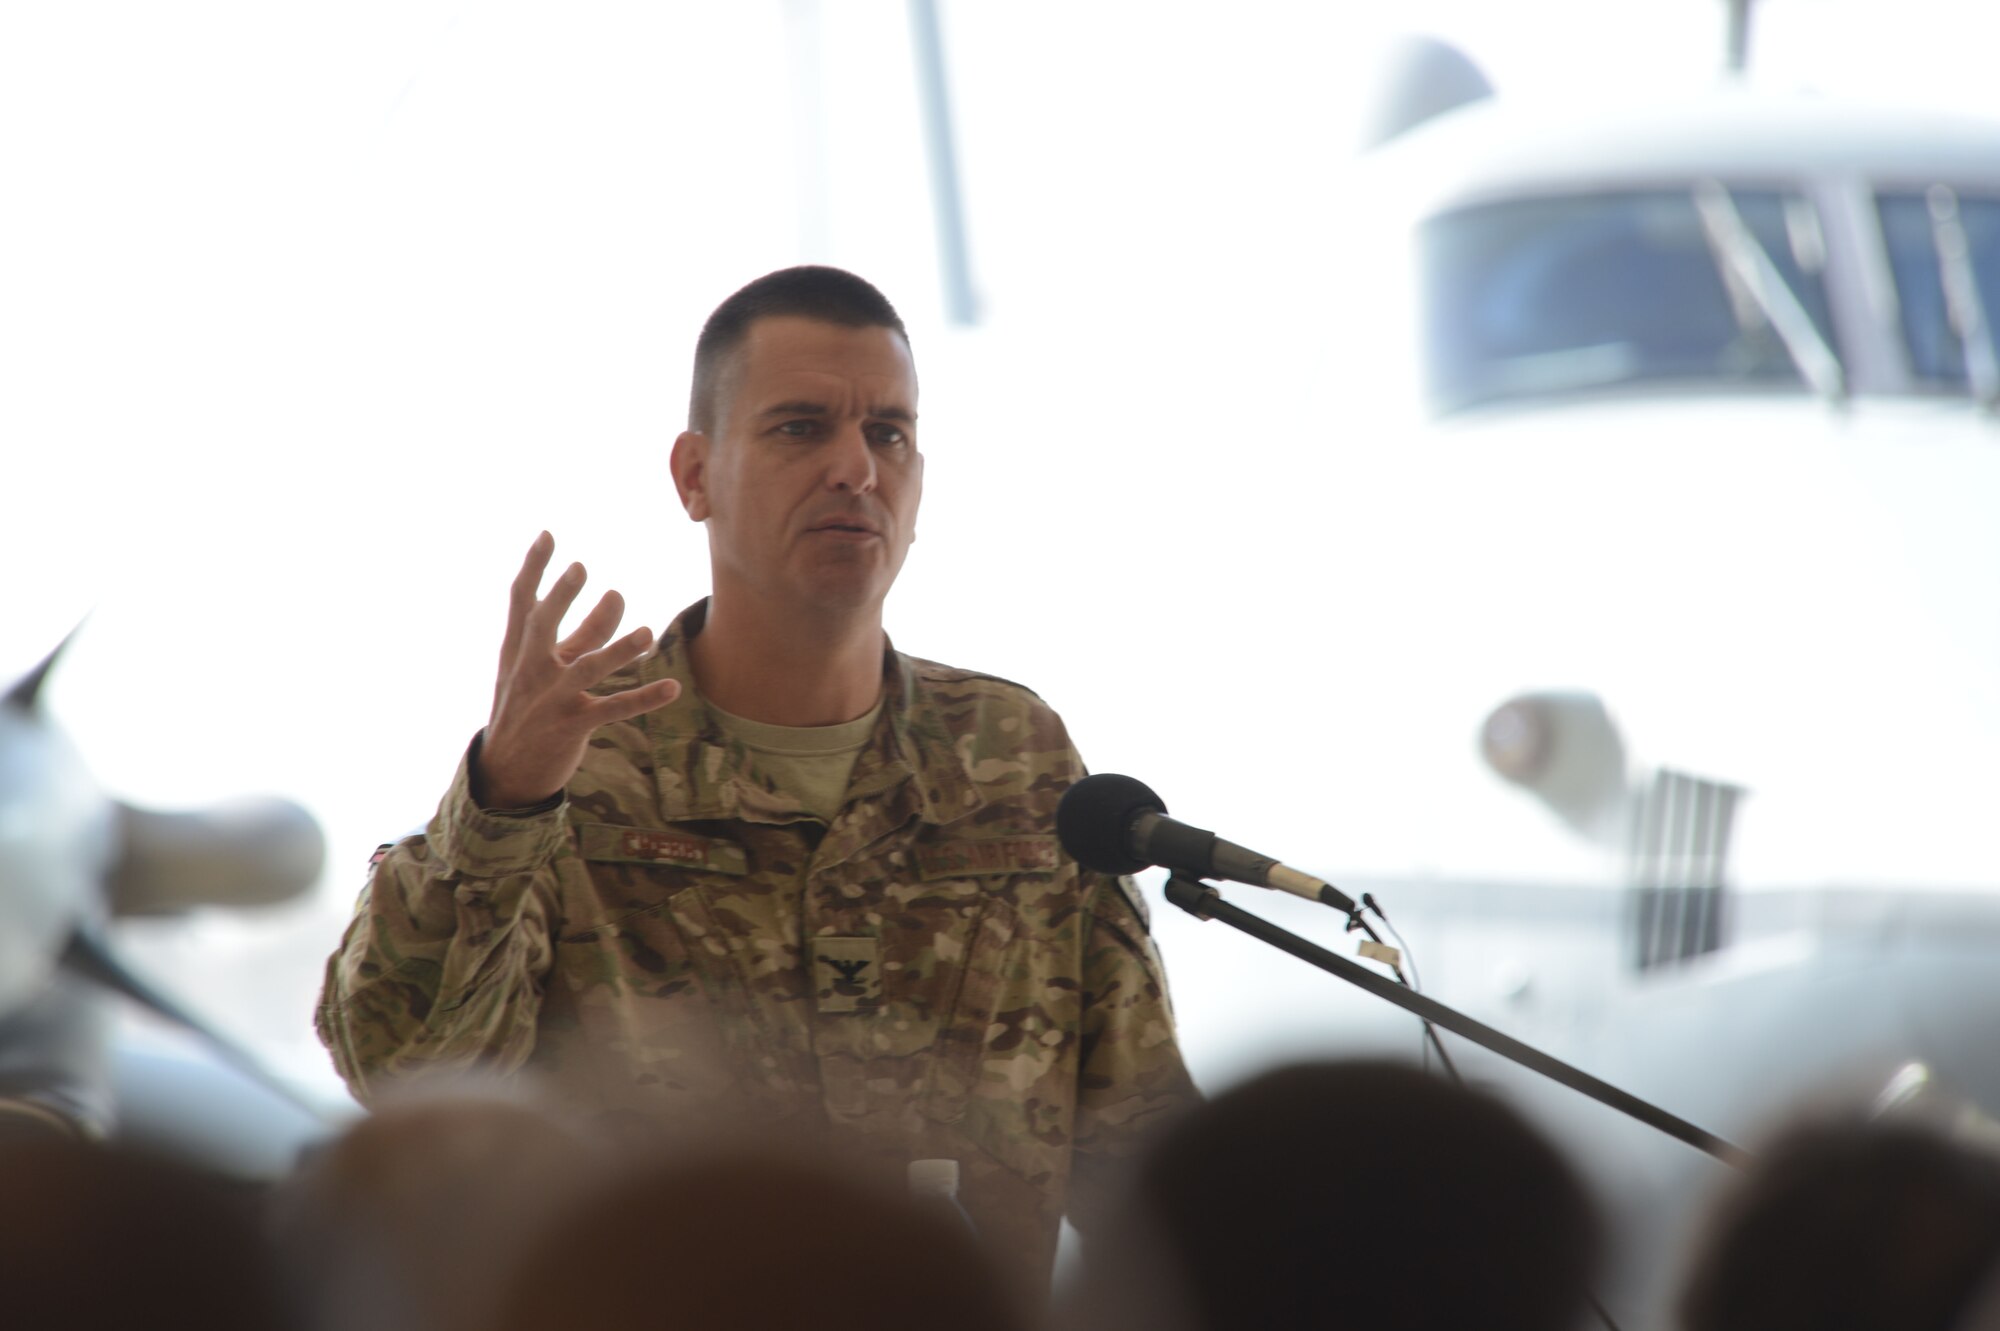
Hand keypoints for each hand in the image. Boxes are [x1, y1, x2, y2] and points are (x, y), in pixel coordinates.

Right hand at [473, 532, 680, 809]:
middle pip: (542, 628)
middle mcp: (531, 671)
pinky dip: (644, 699)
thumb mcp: (547, 667)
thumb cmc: (529, 706)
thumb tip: (618, 594)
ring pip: (587, 670)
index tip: (548, 535)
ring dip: (618, 651)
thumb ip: (584, 631)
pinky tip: (673, 688)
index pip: (521, 602)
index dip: (534, 569)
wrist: (506, 771)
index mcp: (518, 651)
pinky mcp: (573, 726)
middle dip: (559, 599)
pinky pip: (614, 709)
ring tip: (648, 634)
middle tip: (581, 569)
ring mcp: (551, 699)